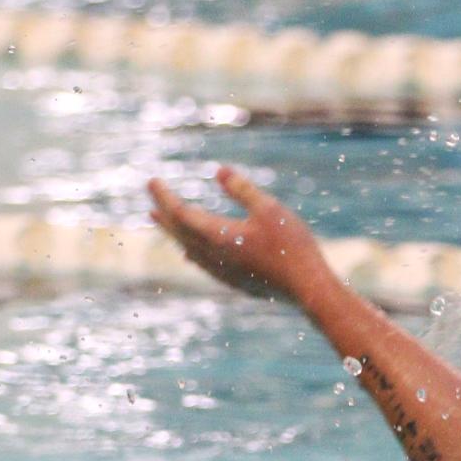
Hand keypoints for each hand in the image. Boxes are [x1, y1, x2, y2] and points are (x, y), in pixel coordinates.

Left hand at [147, 167, 333, 303]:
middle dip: (164, 215)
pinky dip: (193, 251)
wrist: (308, 289)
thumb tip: (219, 171)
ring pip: (190, 249)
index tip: (152, 182)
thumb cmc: (292, 247)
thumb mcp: (270, 209)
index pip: (180, 213)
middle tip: (151, 203)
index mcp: (218, 236)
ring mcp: (223, 272)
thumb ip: (242, 190)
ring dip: (175, 234)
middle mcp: (214, 256)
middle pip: (179, 233)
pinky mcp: (235, 282)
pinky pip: (204, 264)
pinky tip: (193, 254)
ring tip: (165, 225)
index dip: (164, 196)